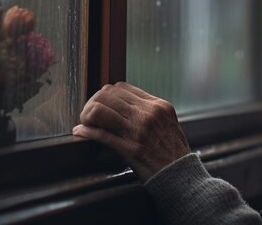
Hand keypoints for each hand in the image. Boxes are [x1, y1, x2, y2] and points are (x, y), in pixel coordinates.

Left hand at [72, 82, 190, 181]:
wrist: (181, 175)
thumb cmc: (172, 150)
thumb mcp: (166, 122)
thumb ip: (148, 110)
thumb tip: (122, 104)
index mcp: (157, 105)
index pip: (121, 87)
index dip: (106, 94)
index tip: (100, 103)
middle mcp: (148, 114)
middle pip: (108, 95)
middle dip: (93, 102)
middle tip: (88, 113)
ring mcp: (139, 131)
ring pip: (101, 110)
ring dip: (87, 115)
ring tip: (85, 122)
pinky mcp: (131, 149)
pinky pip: (102, 135)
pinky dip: (87, 132)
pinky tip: (80, 132)